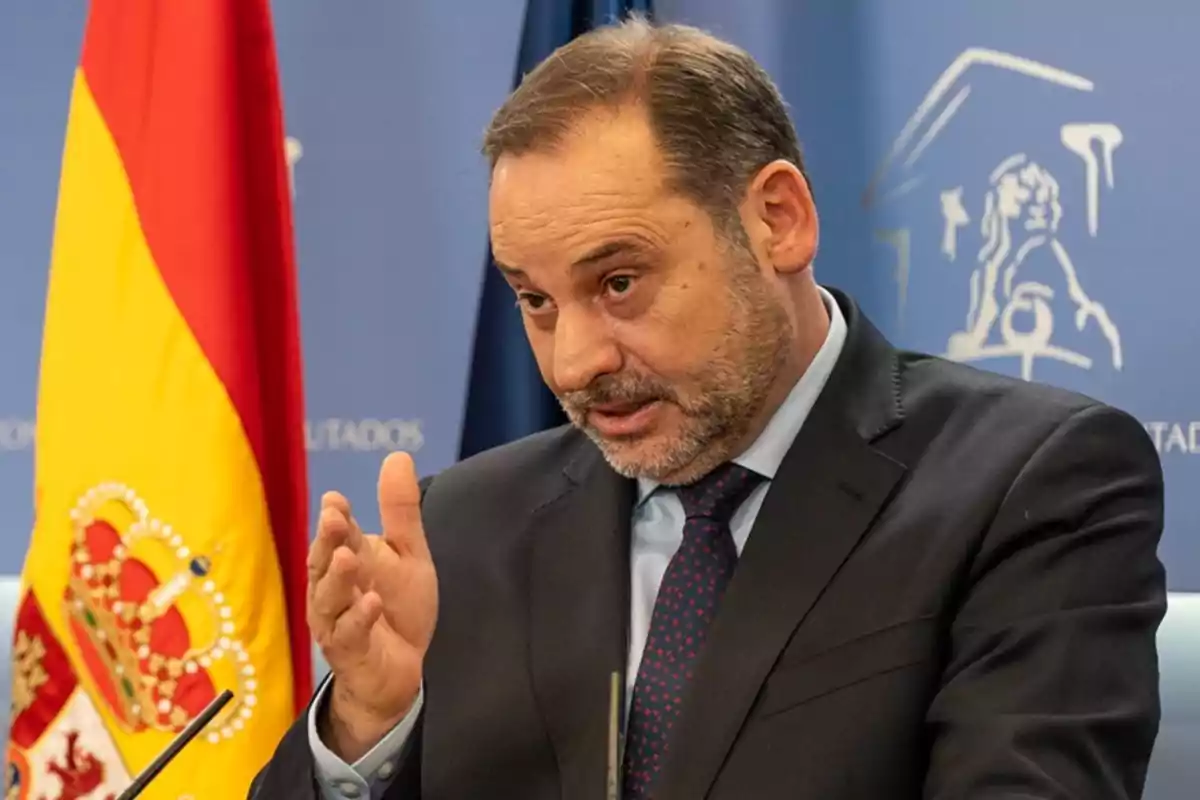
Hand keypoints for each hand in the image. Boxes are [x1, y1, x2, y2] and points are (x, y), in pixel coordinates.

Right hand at [307, 452, 437, 760]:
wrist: (401, 670)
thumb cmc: (397, 607)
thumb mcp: (407, 554)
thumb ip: (400, 510)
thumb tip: (398, 455)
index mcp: (344, 560)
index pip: (338, 535)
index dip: (336, 518)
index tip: (336, 500)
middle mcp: (331, 589)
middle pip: (324, 562)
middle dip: (328, 541)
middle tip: (335, 520)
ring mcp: (336, 622)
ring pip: (329, 598)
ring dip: (338, 579)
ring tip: (349, 558)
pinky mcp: (350, 653)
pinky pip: (349, 635)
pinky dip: (359, 618)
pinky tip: (372, 602)